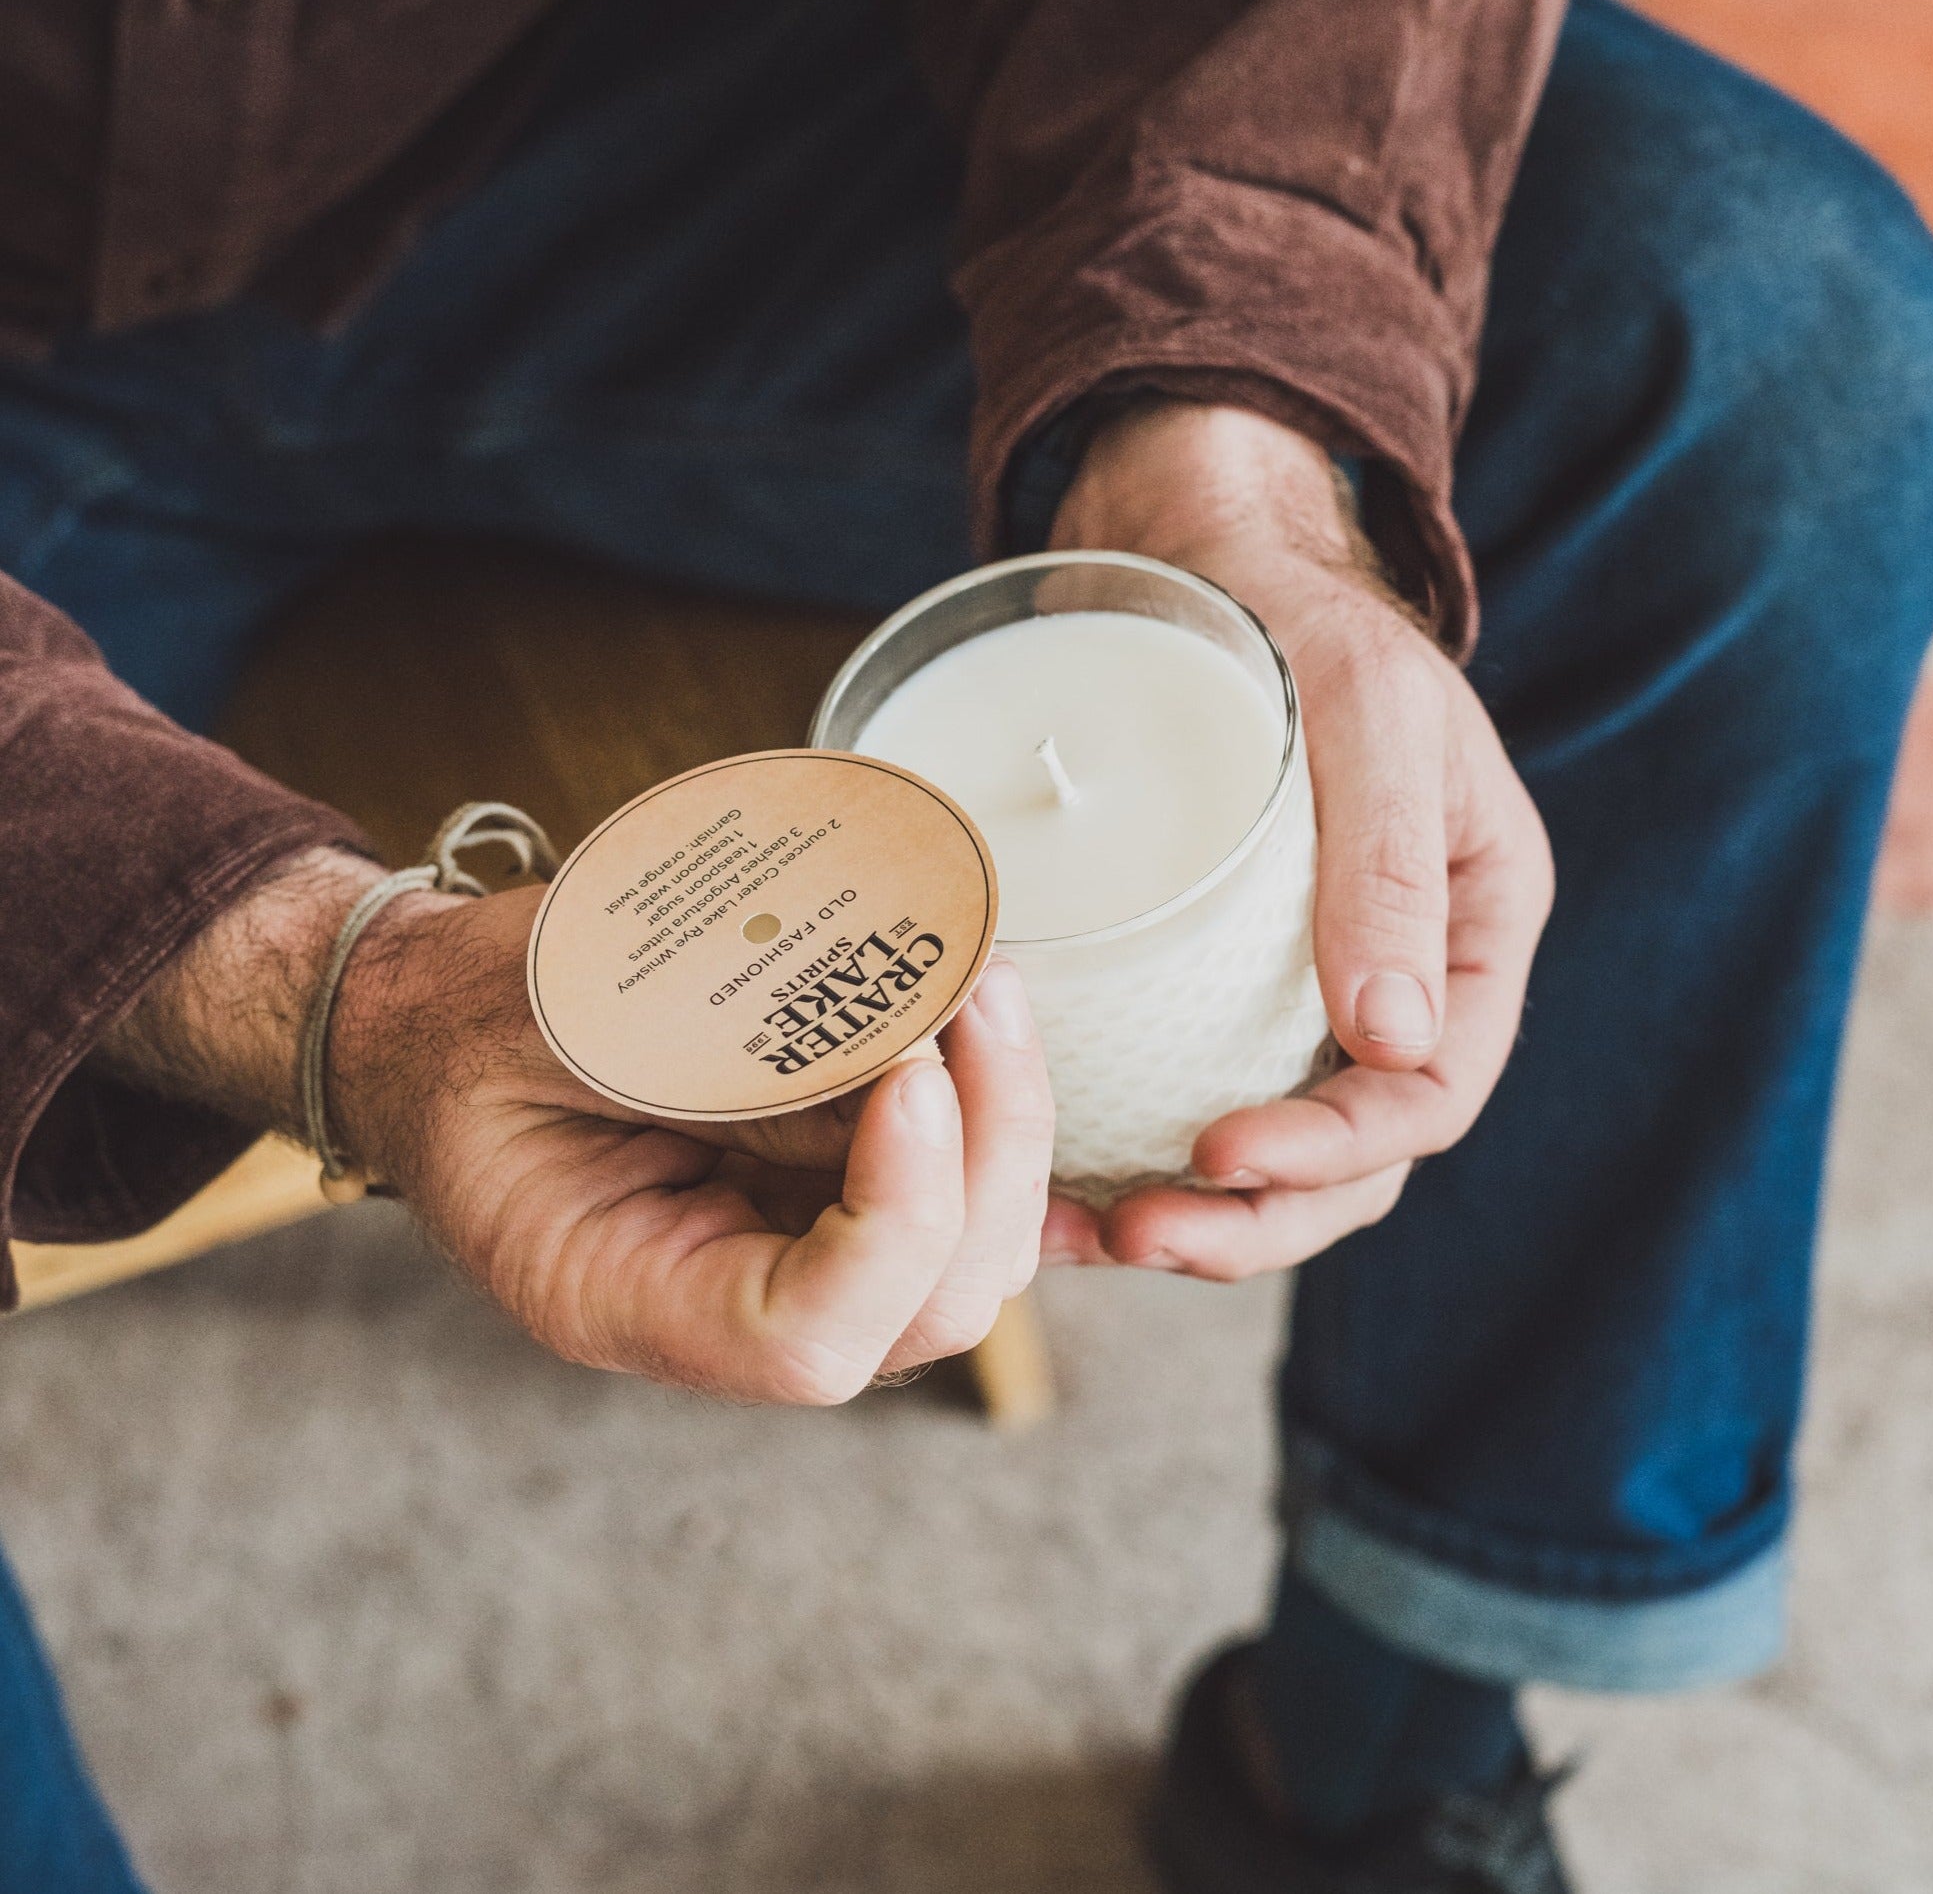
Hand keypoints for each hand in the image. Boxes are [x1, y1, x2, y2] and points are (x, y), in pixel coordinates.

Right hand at [97, 850, 1053, 1401]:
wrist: (438, 1024)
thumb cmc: (468, 1022)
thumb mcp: (545, 1011)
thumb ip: (702, 1051)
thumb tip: (895, 1057)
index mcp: (620, 1297)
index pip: (803, 1342)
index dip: (892, 1223)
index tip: (911, 1080)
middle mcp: (726, 1304)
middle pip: (922, 1307)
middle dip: (985, 1155)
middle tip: (979, 997)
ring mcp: (794, 1257)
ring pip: (965, 1258)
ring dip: (1006, 1129)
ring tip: (986, 986)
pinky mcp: (832, 1196)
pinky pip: (962, 1211)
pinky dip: (1029, 1171)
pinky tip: (1097, 1160)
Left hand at [1040, 402, 1552, 1279]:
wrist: (1205, 567)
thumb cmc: (1301, 624)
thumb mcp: (1370, 717)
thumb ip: (1389, 867)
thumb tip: (1398, 1045)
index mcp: (1474, 930)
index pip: (1428, 1092)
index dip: (1333, 1151)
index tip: (1218, 1153)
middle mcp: (1402, 980)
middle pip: (1351, 1158)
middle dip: (1252, 1217)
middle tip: (1137, 1236)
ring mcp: (1310, 992)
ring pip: (1272, 1151)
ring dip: (1190, 1215)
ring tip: (1079, 1238)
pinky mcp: (1219, 987)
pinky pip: (1193, 1094)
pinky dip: (1132, 1153)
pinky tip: (1051, 1178)